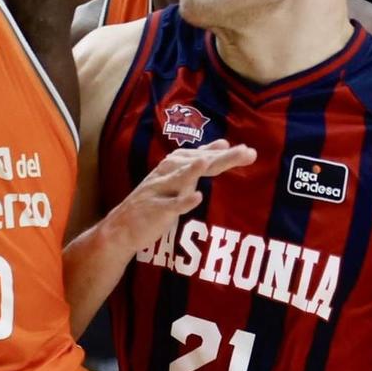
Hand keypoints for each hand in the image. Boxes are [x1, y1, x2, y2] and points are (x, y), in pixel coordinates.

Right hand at [105, 140, 256, 258]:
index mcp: (174, 165)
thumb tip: (224, 143)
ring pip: (180, 178)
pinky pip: (171, 206)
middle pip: (198, 163)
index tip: (249, 151)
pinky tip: (197, 197)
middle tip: (247, 153)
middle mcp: (167, 173)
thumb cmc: (154, 201)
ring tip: (208, 162)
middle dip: (222, 158)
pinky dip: (183, 202)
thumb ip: (199, 161)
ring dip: (193, 170)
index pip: (204, 156)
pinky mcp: (155, 210)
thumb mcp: (177, 178)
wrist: (122, 227)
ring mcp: (160, 191)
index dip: (226, 153)